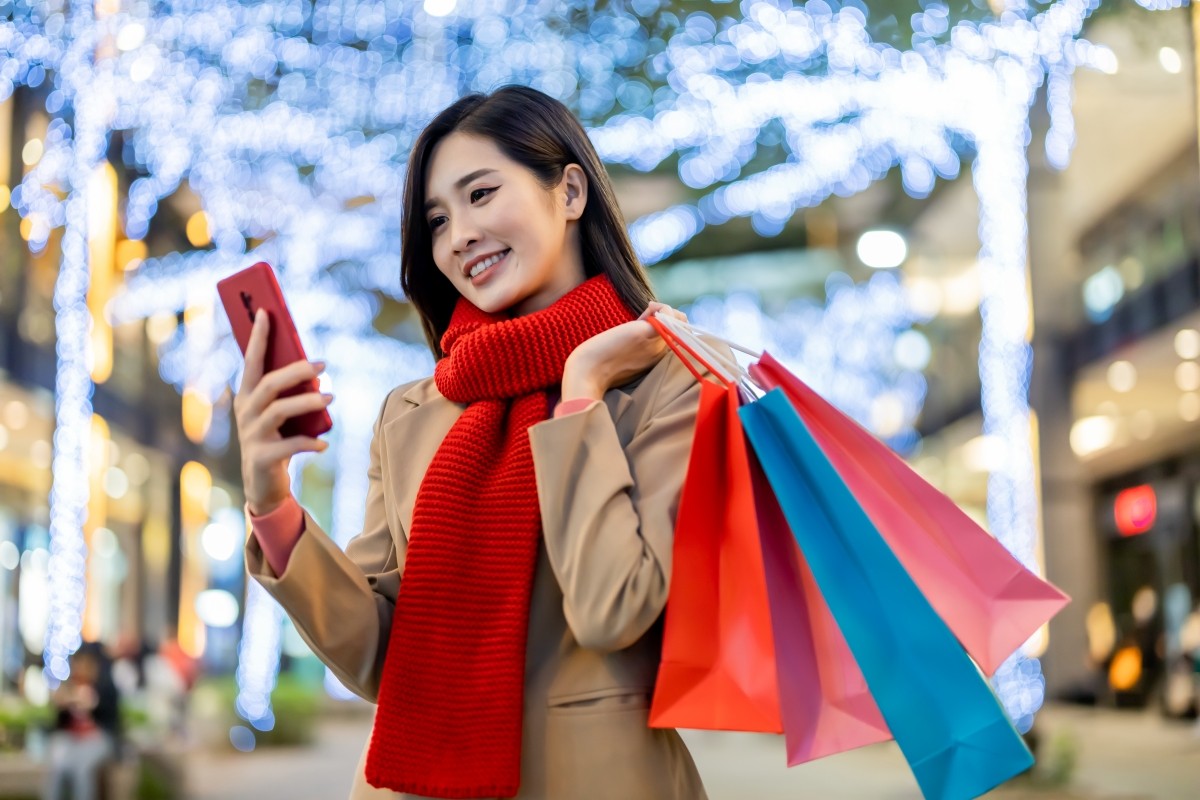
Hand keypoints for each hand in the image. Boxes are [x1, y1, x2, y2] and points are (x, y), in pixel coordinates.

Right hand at [232, 309, 332, 515]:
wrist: (263, 483)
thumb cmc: (276, 438)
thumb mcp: (279, 412)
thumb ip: (288, 391)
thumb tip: (313, 365)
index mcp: (247, 395)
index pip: (251, 361)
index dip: (258, 337)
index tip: (266, 312)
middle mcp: (245, 411)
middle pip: (269, 384)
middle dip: (295, 371)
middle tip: (322, 365)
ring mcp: (251, 435)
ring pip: (279, 411)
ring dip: (307, 402)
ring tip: (331, 399)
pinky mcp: (261, 457)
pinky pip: (288, 446)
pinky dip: (308, 443)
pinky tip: (324, 444)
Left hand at [562, 302, 686, 399]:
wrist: (587, 374)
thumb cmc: (597, 367)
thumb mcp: (623, 355)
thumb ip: (634, 342)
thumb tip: (644, 321)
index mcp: (655, 360)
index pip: (676, 339)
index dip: (667, 326)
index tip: (646, 321)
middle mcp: (660, 353)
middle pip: (681, 329)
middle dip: (668, 317)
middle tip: (646, 315)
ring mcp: (656, 343)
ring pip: (680, 321)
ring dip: (666, 311)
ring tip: (648, 310)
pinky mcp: (647, 332)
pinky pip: (669, 315)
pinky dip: (663, 307)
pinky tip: (649, 306)